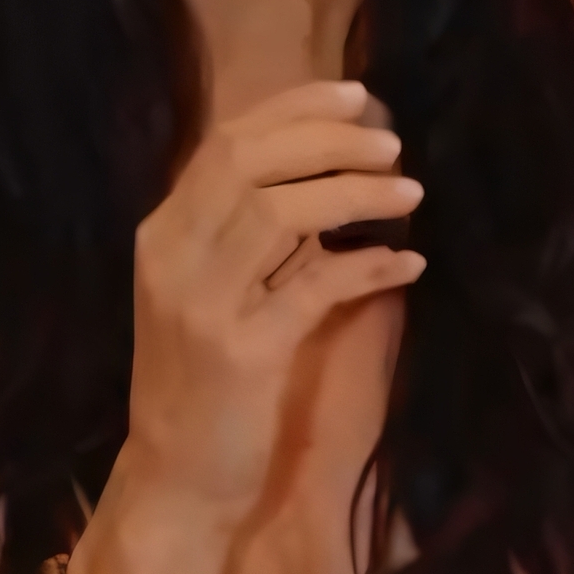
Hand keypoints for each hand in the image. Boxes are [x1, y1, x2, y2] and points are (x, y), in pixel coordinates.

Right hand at [125, 81, 424, 528]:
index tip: (356, 96)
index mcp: (163, 233)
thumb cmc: (206, 386)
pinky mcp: (241, 351)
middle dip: (330, 140)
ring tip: (410, 193)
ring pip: (282, 213)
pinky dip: (369, 267)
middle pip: (252, 163)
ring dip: (355, 192)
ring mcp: (202, 302)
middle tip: (393, 143)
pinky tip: (409, 266)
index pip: (227, 143)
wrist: (176, 477)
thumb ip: (250, 236)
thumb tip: (325, 174)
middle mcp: (172, 256)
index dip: (295, 109)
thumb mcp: (213, 294)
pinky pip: (315, 286)